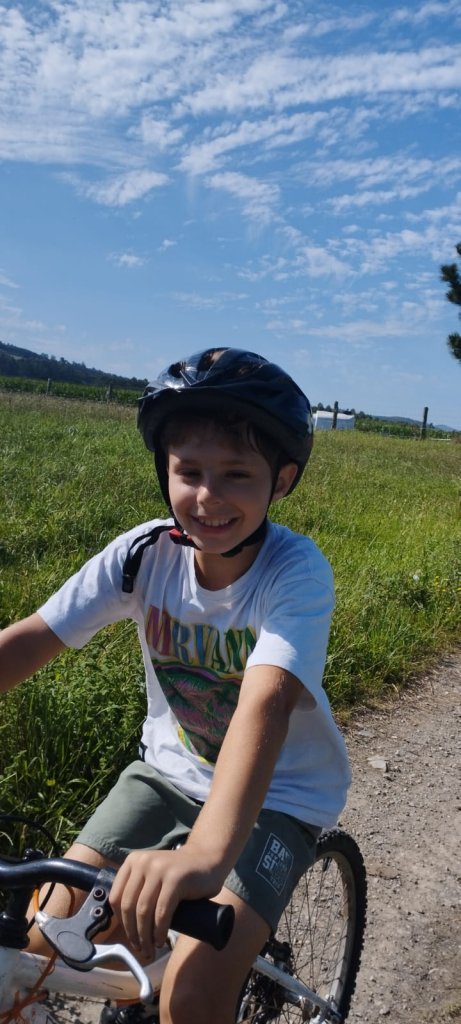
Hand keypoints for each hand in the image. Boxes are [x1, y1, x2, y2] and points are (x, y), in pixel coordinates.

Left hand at [109, 845, 223, 957]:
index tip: (130, 937)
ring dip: (145, 936)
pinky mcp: (175, 879)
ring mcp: (159, 868)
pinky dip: (159, 931)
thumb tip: (125, 924)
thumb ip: (138, 889)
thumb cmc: (179, 876)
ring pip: (144, 911)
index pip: (116, 897)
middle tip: (141, 949)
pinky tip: (160, 940)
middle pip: (129, 906)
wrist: (207, 860)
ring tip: (151, 949)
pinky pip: (162, 911)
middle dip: (133, 933)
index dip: (121, 922)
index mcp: (133, 861)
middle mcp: (143, 862)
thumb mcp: (152, 876)